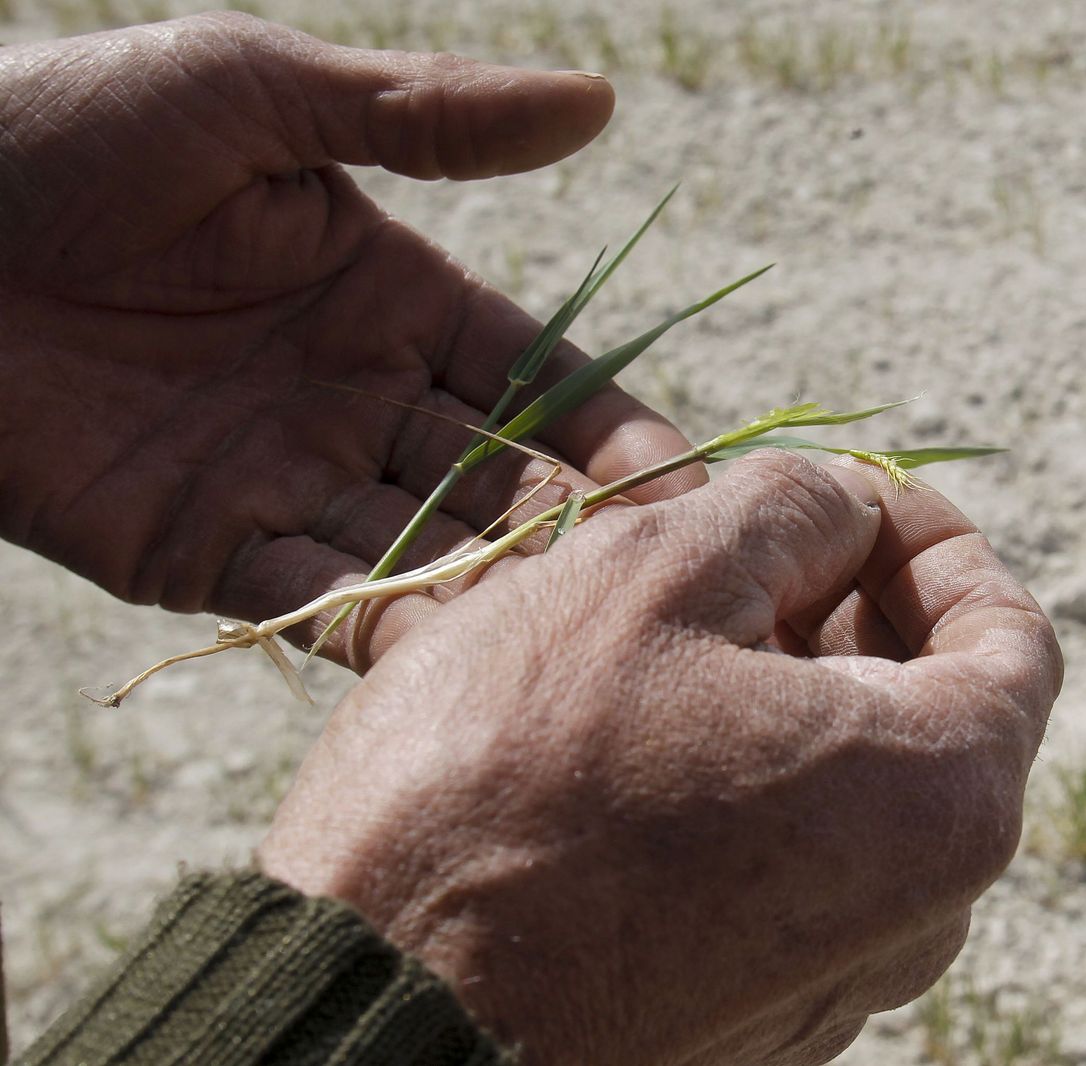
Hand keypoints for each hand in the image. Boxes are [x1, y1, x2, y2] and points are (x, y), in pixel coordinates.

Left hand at [0, 15, 703, 668]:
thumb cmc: (68, 132)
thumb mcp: (260, 95)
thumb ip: (428, 118)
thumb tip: (598, 100)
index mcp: (391, 296)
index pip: (534, 377)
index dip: (611, 431)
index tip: (686, 487)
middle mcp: (358, 396)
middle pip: (498, 477)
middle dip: (574, 531)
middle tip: (657, 588)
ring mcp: (288, 479)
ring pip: (424, 551)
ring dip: (497, 594)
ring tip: (575, 640)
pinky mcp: (206, 551)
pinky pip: (314, 600)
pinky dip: (383, 632)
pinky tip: (453, 666)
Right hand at [259, 451, 1062, 1065]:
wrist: (374, 1015)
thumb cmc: (511, 775)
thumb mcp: (653, 572)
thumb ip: (791, 511)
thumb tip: (846, 516)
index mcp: (941, 799)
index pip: (1010, 637)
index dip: (936, 541)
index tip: (858, 496)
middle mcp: (922, 915)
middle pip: (934, 716)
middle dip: (857, 608)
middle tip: (754, 544)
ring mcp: (837, 984)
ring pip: (853, 792)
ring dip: (792, 689)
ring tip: (684, 625)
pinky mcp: (752, 1025)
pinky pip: (791, 868)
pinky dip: (753, 778)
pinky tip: (647, 734)